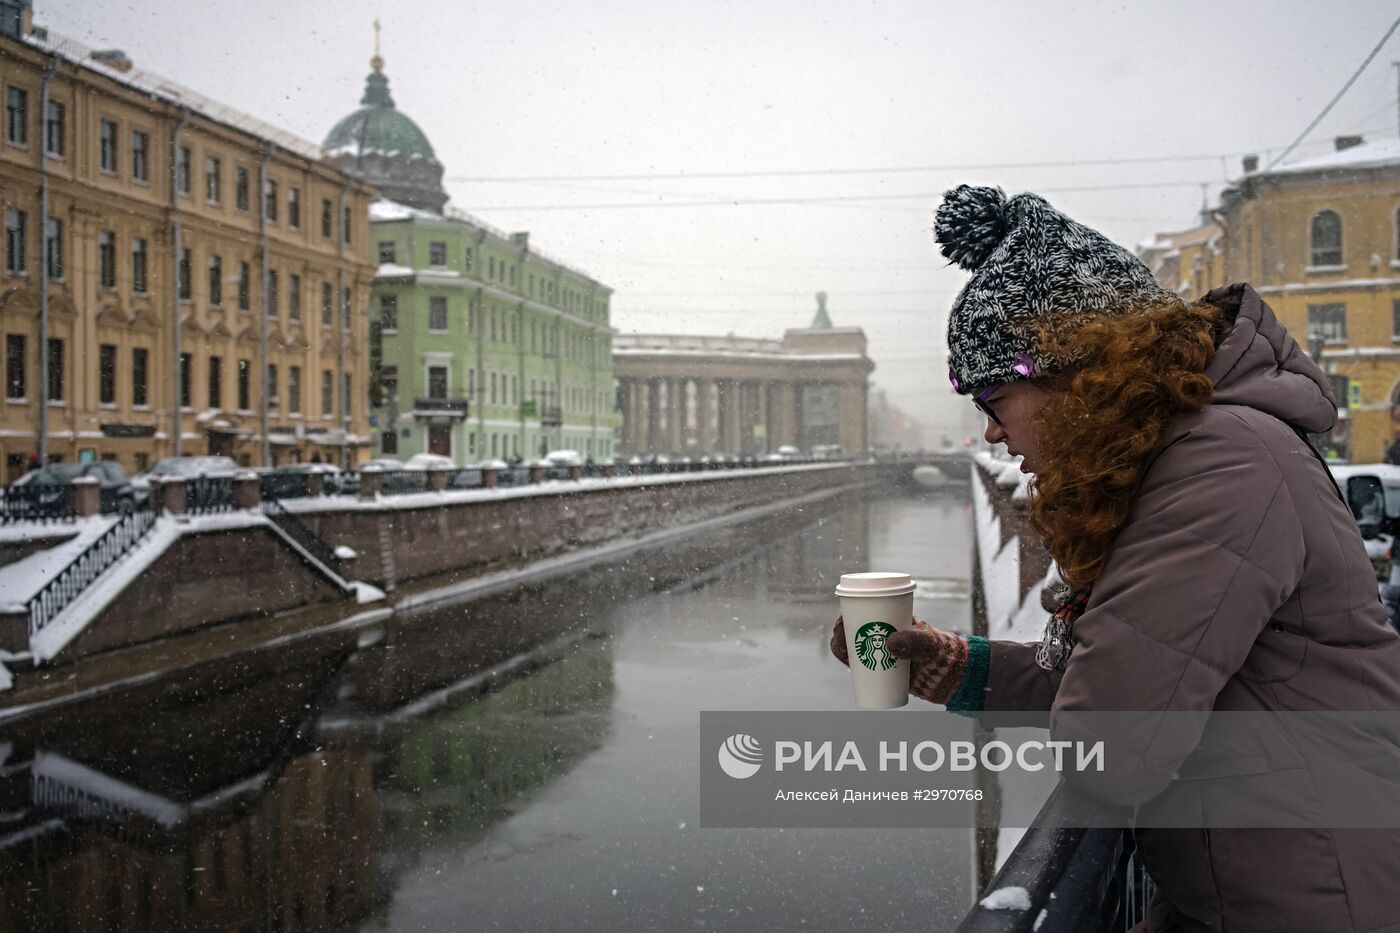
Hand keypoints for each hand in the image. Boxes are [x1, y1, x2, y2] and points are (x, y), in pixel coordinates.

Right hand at [830, 616, 970, 704]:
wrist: (947, 673)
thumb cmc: (938, 651)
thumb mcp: (928, 644)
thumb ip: (913, 643)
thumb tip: (890, 643)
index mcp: (891, 618)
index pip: (866, 610)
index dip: (850, 612)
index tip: (844, 619)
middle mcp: (882, 632)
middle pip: (853, 628)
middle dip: (842, 631)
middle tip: (842, 638)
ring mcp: (880, 650)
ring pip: (853, 646)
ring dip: (842, 647)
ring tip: (843, 652)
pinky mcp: (880, 667)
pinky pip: (859, 664)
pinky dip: (850, 664)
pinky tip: (847, 666)